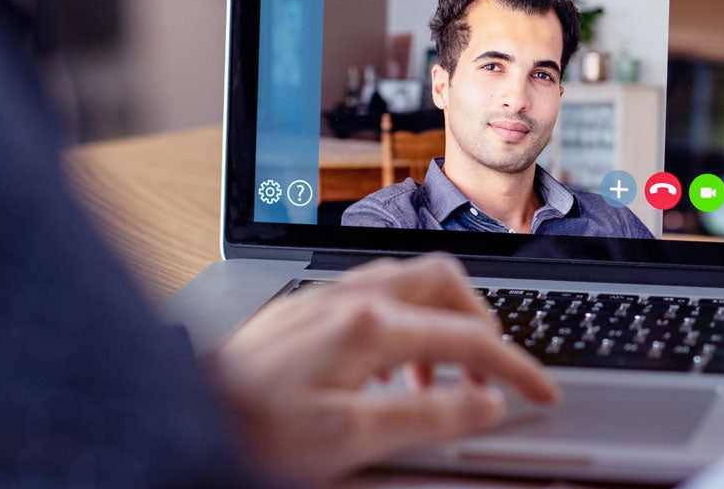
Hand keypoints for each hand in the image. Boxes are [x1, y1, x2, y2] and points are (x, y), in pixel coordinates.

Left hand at [207, 253, 558, 485]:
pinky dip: (405, 323)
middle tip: (492, 374)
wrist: (182, 415)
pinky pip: (376, 294)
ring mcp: (326, 297)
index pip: (469, 338)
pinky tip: (388, 368)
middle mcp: (351, 299)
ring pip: (411, 282)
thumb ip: (426, 415)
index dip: (515, 369)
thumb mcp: (350, 440)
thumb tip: (485, 404)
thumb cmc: (253, 432)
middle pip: (447, 282)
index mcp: (370, 327)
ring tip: (438, 381)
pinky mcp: (306, 308)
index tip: (541, 393)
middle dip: (483, 324)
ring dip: (442, 323)